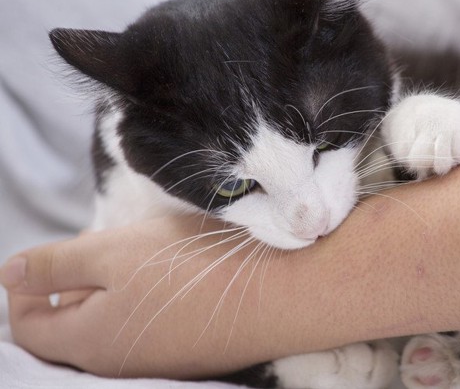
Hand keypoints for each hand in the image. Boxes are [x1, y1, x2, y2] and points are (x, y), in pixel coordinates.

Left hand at [2, 216, 272, 378]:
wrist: (285, 293)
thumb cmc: (193, 269)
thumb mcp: (113, 253)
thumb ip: (55, 265)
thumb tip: (9, 274)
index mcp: (90, 341)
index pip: (29, 324)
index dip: (28, 285)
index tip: (53, 251)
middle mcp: (124, 362)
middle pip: (75, 326)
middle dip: (78, 282)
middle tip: (105, 243)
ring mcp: (166, 360)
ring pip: (119, 323)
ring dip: (119, 286)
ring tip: (148, 250)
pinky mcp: (200, 349)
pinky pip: (157, 325)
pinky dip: (154, 297)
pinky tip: (182, 269)